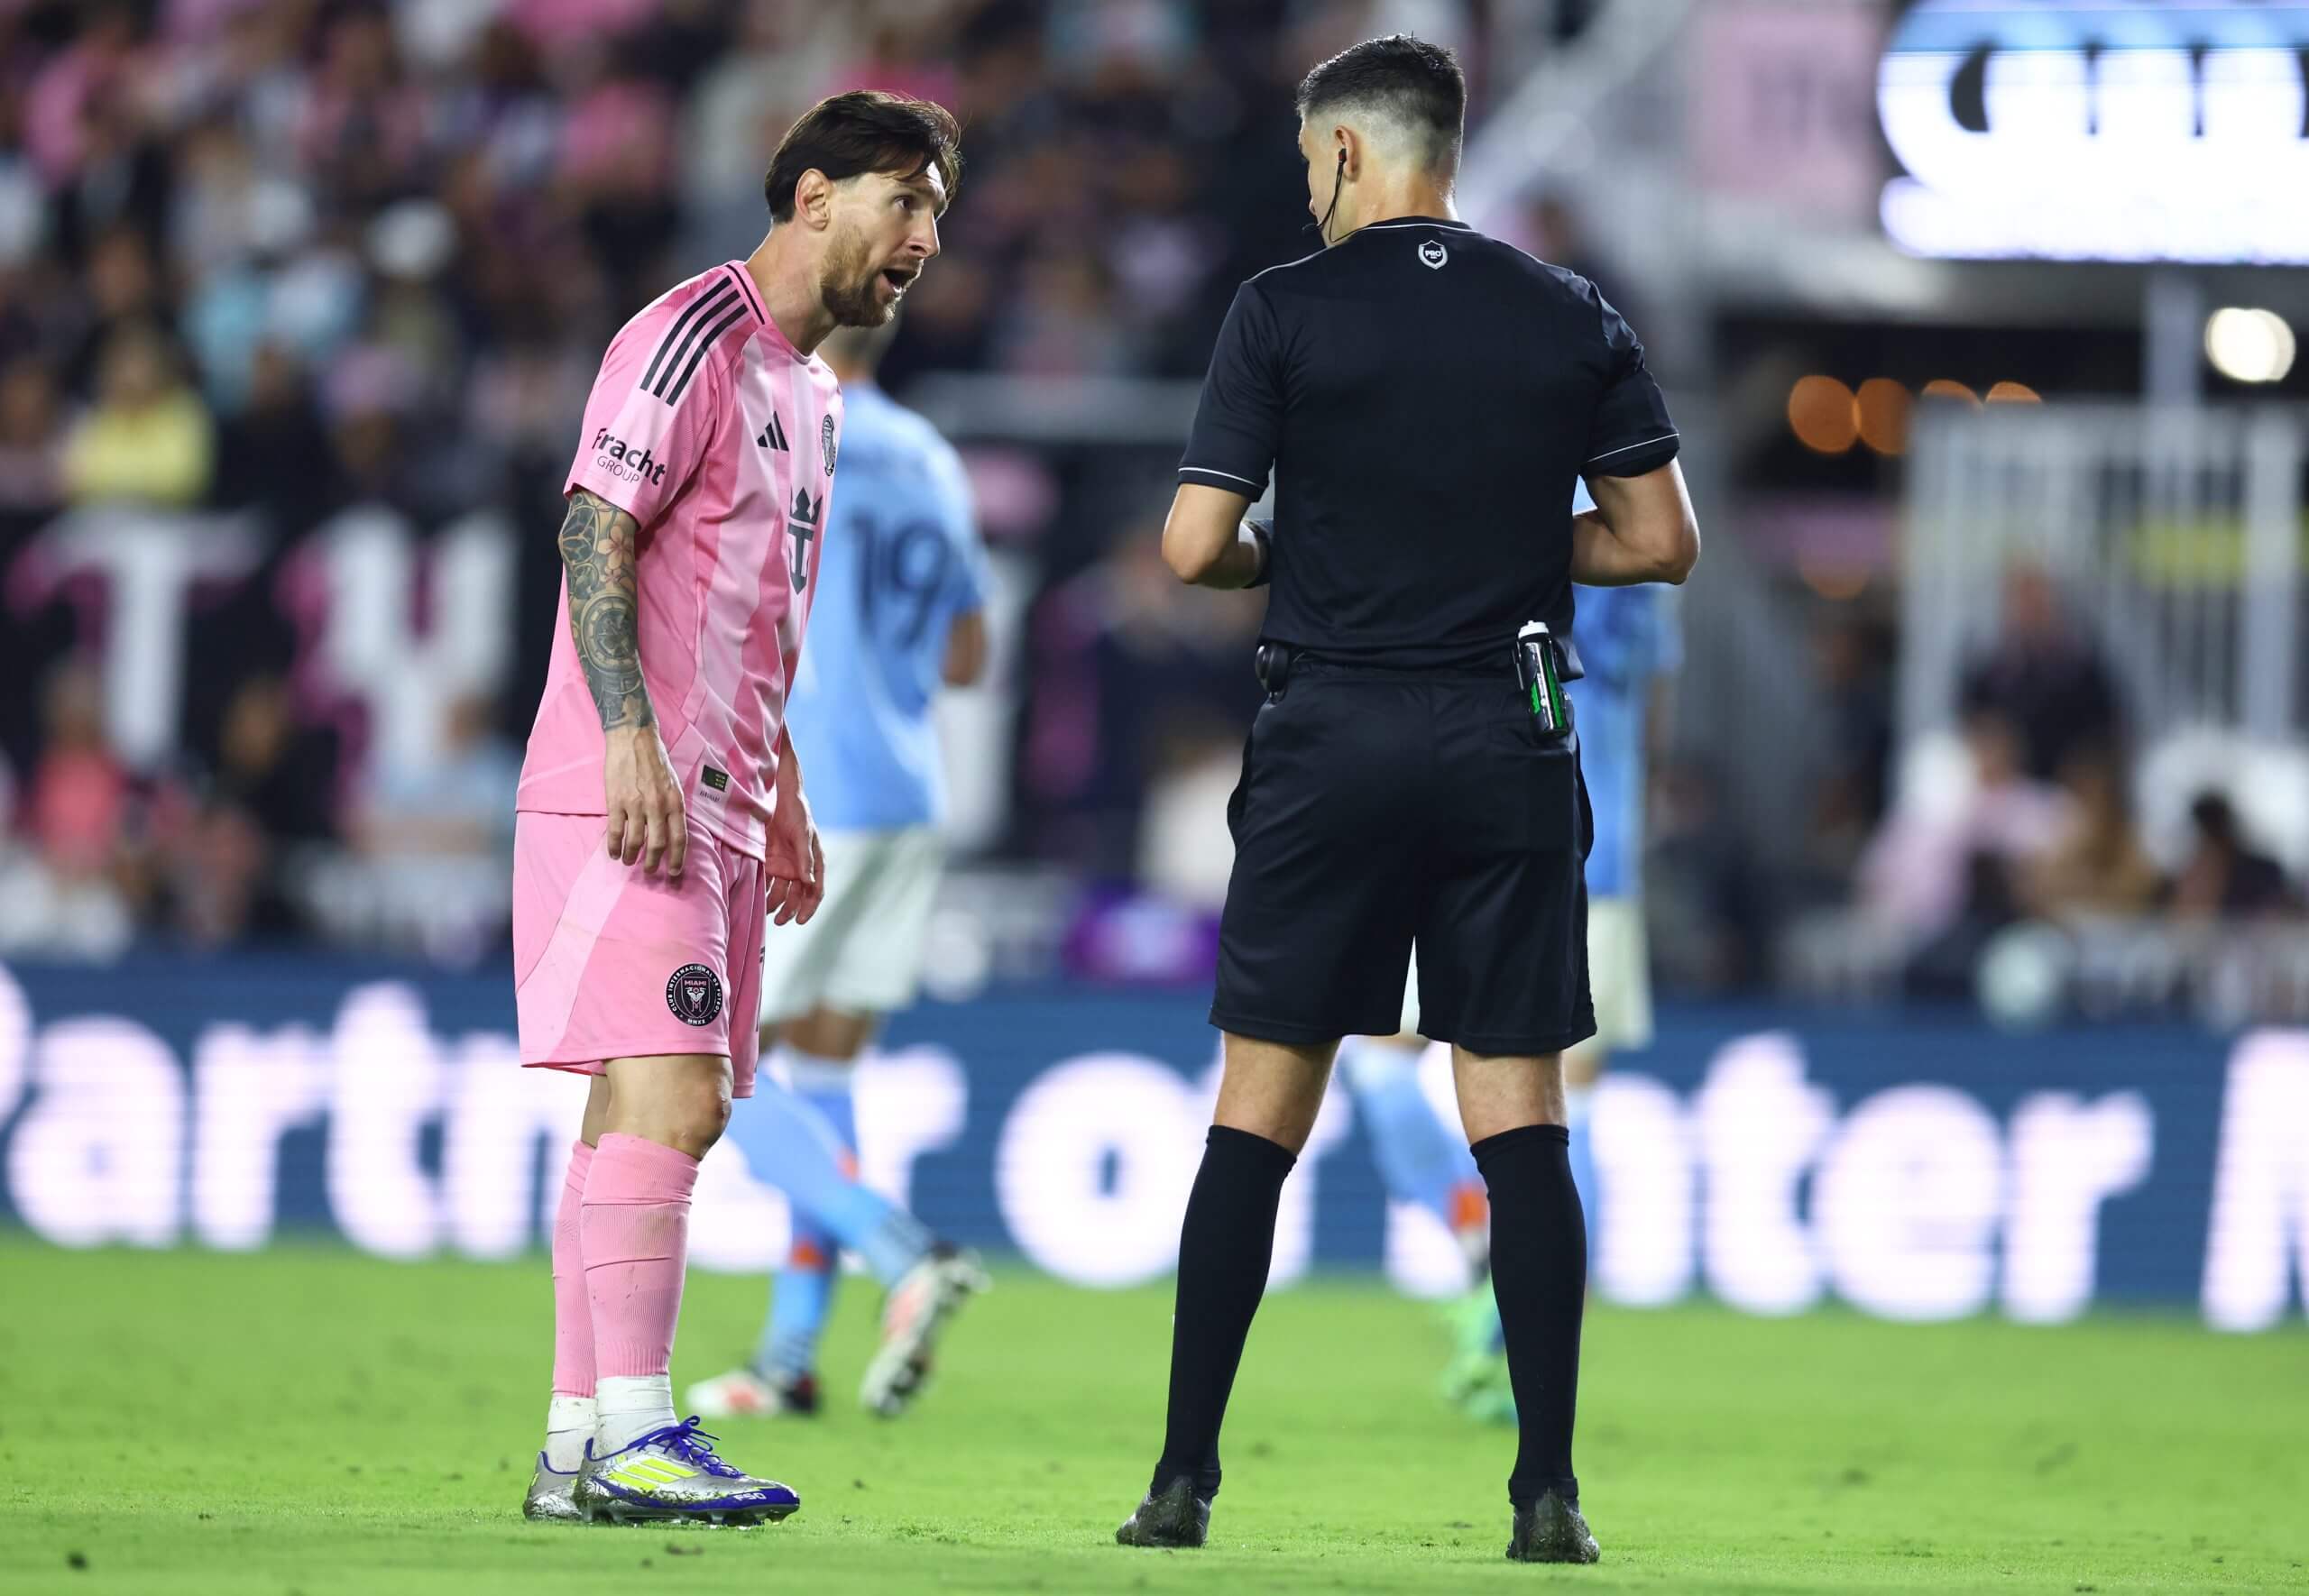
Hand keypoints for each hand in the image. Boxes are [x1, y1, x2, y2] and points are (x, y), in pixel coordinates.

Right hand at [604, 723, 687, 875]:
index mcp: (674, 802)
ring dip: (631, 856)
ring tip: (628, 862)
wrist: (633, 739)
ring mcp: (635, 804)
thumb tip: (671, 832)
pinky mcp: (616, 801)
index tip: (674, 871)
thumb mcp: (674, 784)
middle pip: (657, 844)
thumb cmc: (655, 761)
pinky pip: (615, 831)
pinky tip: (613, 853)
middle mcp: (657, 806)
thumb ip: (672, 807)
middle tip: (649, 871)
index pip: (679, 838)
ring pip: (634, 841)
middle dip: (653, 863)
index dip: (677, 858)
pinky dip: (613, 846)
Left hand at [765, 749, 823, 925]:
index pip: (815, 890)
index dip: (809, 907)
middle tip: (779, 921)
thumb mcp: (801, 834)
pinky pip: (768, 881)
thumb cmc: (797, 812)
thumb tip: (809, 882)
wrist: (779, 796)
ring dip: (776, 904)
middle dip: (790, 910)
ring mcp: (785, 864)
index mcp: (814, 861)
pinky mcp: (770, 860)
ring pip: (782, 892)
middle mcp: (801, 866)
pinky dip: (764, 891)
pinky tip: (756, 899)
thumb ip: (805, 858)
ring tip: (766, 913)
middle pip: (798, 896)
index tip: (800, 921)